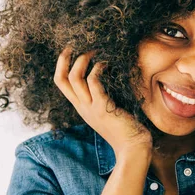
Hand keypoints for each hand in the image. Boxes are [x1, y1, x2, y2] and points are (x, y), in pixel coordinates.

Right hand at [54, 46, 152, 162]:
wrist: (133, 149)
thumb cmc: (126, 129)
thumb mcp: (108, 111)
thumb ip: (104, 96)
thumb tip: (110, 75)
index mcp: (82, 107)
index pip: (61, 83)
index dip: (61, 64)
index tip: (70, 50)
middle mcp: (82, 107)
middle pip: (61, 79)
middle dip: (66, 58)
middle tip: (78, 45)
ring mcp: (91, 108)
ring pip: (75, 78)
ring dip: (84, 60)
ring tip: (96, 52)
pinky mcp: (103, 107)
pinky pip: (94, 82)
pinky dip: (98, 69)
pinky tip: (108, 65)